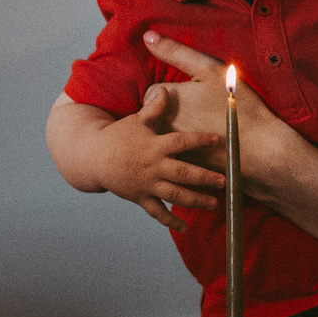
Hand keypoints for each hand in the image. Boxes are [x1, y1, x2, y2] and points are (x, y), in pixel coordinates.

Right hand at [93, 90, 224, 227]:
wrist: (93, 157)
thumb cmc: (119, 136)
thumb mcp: (137, 120)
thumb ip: (154, 108)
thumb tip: (165, 89)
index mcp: (155, 145)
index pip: (181, 142)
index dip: (200, 140)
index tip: (219, 139)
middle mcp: (153, 166)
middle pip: (183, 174)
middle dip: (204, 178)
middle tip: (224, 181)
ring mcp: (147, 184)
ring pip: (174, 195)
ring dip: (195, 200)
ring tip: (214, 204)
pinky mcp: (140, 198)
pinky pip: (157, 212)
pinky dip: (170, 221)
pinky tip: (185, 227)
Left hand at [141, 32, 307, 198]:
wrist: (261, 149)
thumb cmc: (238, 105)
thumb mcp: (209, 70)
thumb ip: (175, 51)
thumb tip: (147, 35)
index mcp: (165, 100)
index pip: (153, 94)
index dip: (172, 93)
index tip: (191, 96)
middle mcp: (162, 125)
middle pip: (155, 116)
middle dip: (171, 113)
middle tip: (199, 113)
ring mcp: (171, 147)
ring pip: (164, 135)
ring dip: (178, 131)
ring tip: (204, 129)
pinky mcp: (182, 165)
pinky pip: (176, 153)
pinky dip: (186, 150)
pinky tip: (208, 147)